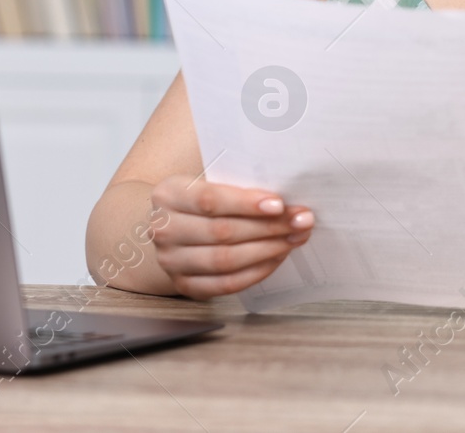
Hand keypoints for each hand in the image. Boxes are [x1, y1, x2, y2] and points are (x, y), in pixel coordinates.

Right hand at [149, 175, 314, 298]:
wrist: (174, 225)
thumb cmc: (203, 198)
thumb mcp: (210, 179)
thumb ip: (238, 182)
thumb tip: (286, 194)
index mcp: (169, 194)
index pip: (209, 200)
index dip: (246, 203)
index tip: (279, 204)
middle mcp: (164, 229)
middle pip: (222, 232)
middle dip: (268, 227)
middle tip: (300, 221)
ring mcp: (172, 261)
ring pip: (226, 260)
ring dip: (268, 250)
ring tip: (294, 238)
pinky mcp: (185, 285)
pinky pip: (226, 284)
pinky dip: (257, 271)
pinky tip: (277, 257)